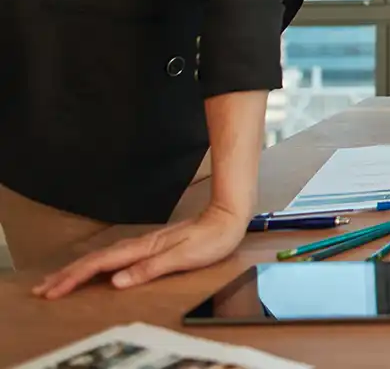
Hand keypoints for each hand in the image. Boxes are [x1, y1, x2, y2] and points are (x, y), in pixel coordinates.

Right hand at [32, 203, 245, 299]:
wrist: (228, 217)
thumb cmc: (211, 239)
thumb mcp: (183, 257)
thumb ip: (150, 269)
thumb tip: (117, 281)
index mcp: (144, 248)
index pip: (101, 265)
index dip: (75, 278)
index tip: (54, 290)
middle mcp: (140, 245)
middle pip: (95, 260)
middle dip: (67, 275)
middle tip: (43, 289)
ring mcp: (144, 244)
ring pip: (102, 257)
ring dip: (78, 269)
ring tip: (58, 280)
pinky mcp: (150, 246)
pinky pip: (114, 256)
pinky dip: (97, 264)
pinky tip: (93, 269)